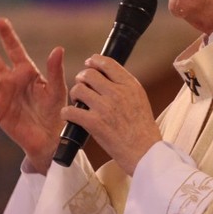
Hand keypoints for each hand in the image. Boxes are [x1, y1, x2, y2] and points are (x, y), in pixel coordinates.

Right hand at [0, 18, 66, 173]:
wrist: (51, 138)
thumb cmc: (56, 112)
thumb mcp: (57, 89)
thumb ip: (55, 70)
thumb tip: (58, 48)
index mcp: (26, 72)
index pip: (14, 50)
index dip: (7, 36)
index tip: (0, 21)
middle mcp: (11, 81)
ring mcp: (2, 95)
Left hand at [64, 55, 161, 174]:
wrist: (145, 153)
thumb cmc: (142, 129)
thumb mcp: (140, 99)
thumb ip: (124, 86)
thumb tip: (106, 74)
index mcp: (130, 85)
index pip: (107, 63)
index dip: (94, 61)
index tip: (89, 64)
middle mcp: (117, 93)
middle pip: (89, 74)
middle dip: (82, 78)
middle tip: (82, 85)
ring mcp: (105, 108)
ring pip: (78, 89)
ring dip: (75, 95)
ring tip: (78, 102)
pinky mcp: (94, 123)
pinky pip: (71, 110)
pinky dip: (67, 113)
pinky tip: (71, 116)